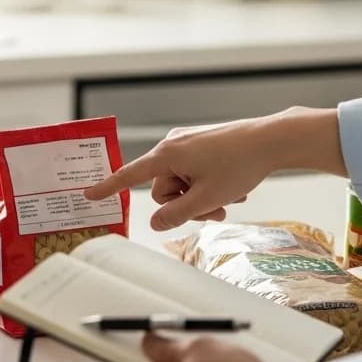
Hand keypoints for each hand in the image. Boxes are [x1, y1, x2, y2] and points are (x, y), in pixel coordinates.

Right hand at [85, 107, 344, 230]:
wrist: (272, 139)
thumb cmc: (239, 166)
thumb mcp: (206, 198)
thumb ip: (176, 215)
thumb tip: (155, 222)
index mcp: (167, 155)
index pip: (129, 176)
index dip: (108, 187)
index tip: (89, 195)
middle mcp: (172, 145)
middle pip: (163, 189)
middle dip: (185, 204)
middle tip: (214, 210)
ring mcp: (188, 143)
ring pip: (182, 183)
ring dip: (201, 197)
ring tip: (228, 199)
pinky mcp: (202, 143)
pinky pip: (195, 171)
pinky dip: (209, 184)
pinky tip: (232, 186)